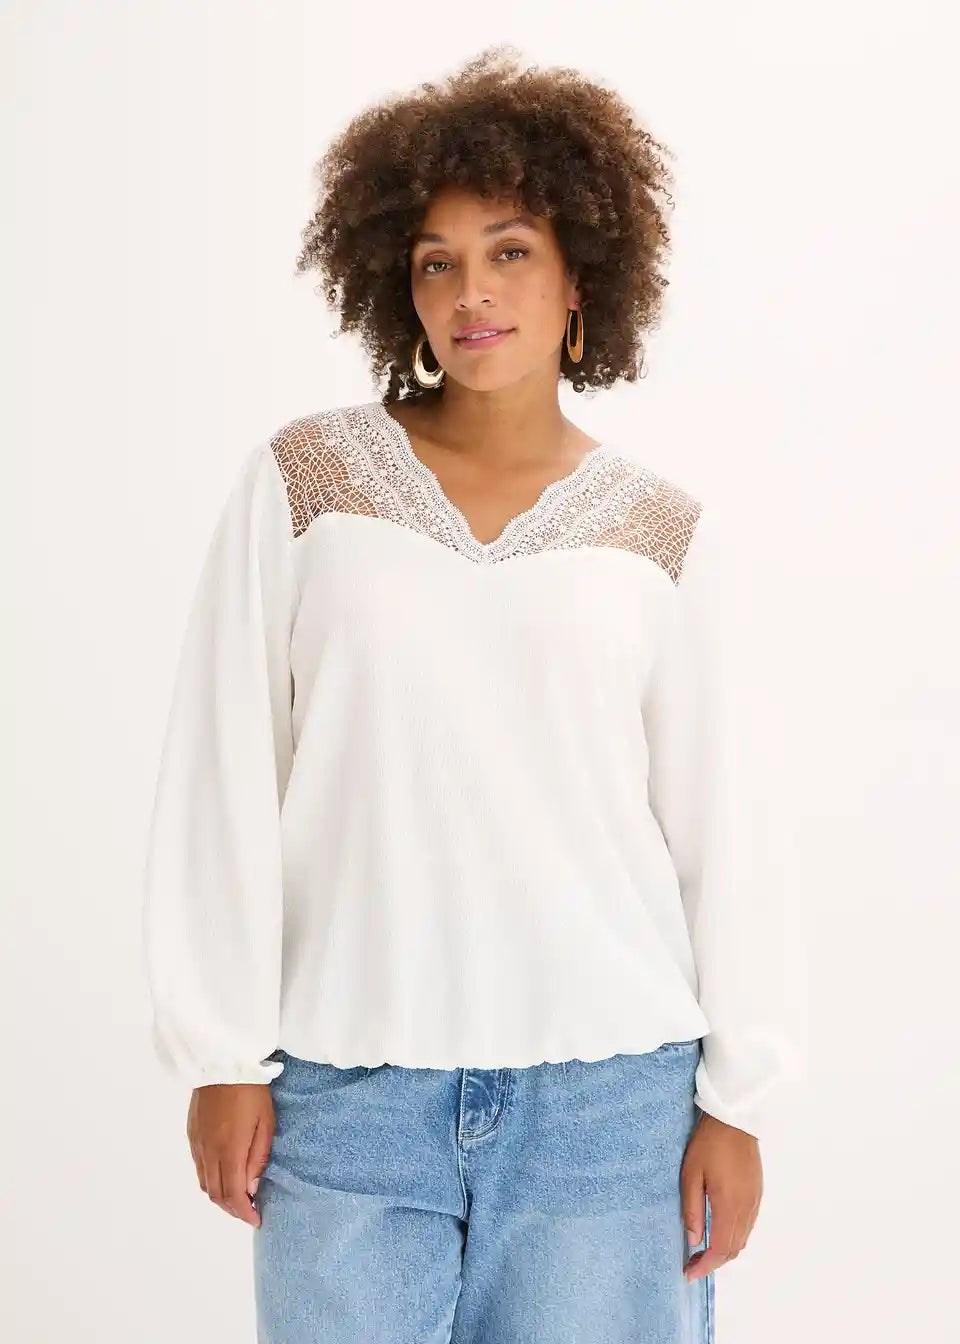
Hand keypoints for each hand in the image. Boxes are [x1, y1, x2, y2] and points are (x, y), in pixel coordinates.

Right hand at [186, 1083, 275, 1227]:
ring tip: (238, 1198)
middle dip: (233, 1209)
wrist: (222, 1062)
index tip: (256, 1219)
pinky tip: (222, 1176)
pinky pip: (198, 1168)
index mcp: (228, 1150)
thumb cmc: (251, 1090)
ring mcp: (197, 1144)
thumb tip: (251, 1188)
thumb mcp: (265, 1122)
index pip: (233, 1194)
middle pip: (216, 1194)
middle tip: (249, 1211)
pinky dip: (210, 1180)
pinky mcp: (191, 1134)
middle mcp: (208, 1152)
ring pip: (204, 1183)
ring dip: (220, 1197)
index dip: (244, 1212)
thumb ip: (258, 1157)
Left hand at [680, 1112, 762, 1280]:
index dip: (704, 1266)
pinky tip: (719, 1233)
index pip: (719, 1249)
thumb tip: (693, 1240)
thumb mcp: (691, 1175)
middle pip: (733, 1249)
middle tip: (692, 1264)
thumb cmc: (708, 1144)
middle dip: (713, 1263)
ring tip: (703, 1253)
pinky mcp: (757, 1194)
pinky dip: (734, 1238)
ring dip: (724, 1252)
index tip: (688, 1273)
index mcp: (729, 1206)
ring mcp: (755, 1202)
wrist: (734, 1120)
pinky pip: (748, 1227)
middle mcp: (746, 1209)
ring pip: (742, 1240)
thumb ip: (692, 1210)